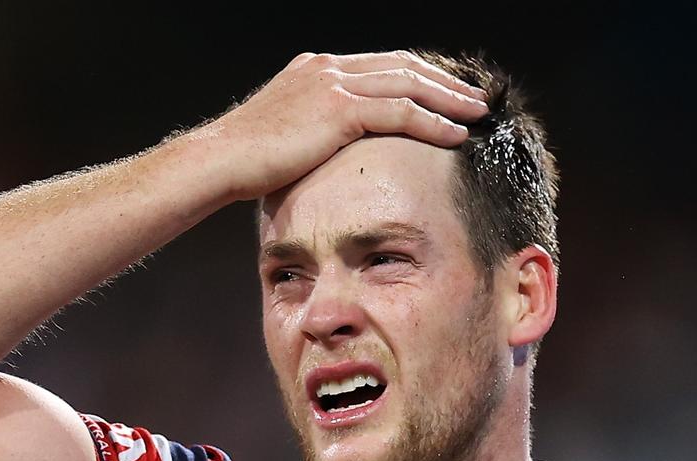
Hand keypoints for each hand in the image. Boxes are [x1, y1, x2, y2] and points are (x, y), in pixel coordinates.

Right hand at [201, 51, 490, 201]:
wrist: (220, 160)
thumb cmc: (247, 160)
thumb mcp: (287, 133)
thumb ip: (316, 128)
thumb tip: (336, 150)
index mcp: (317, 69)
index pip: (382, 64)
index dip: (419, 76)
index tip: (445, 91)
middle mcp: (328, 68)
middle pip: (403, 66)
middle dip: (443, 82)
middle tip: (475, 97)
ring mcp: (333, 84)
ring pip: (408, 84)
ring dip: (448, 99)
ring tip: (476, 114)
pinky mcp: (338, 110)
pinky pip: (400, 113)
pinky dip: (433, 123)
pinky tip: (455, 135)